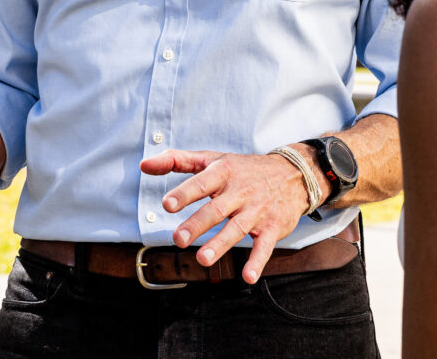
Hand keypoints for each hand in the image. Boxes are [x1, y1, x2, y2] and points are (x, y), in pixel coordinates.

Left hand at [140, 149, 312, 283]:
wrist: (292, 173)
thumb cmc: (242, 168)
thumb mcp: (211, 159)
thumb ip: (176, 161)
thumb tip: (143, 165)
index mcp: (222, 172)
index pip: (201, 182)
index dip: (184, 193)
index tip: (167, 204)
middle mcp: (240, 191)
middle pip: (216, 209)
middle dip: (197, 225)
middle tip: (177, 240)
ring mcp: (257, 210)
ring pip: (237, 228)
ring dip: (221, 245)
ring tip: (203, 260)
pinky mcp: (273, 227)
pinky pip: (265, 246)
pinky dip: (257, 261)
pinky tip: (247, 277)